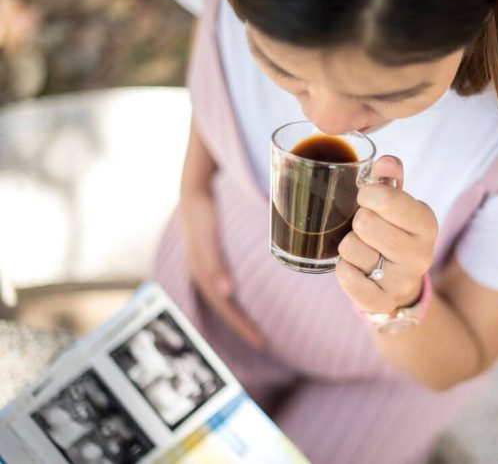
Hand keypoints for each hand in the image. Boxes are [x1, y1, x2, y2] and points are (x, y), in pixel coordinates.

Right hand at [179, 187, 264, 348]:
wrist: (194, 192)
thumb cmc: (204, 216)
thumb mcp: (207, 240)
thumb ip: (214, 264)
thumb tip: (227, 293)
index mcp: (203, 276)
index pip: (226, 309)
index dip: (242, 326)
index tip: (261, 343)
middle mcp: (204, 276)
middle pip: (225, 309)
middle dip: (243, 328)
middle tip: (264, 345)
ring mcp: (207, 270)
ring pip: (224, 301)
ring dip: (239, 317)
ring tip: (258, 332)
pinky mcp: (212, 263)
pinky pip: (225, 289)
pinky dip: (236, 301)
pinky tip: (248, 303)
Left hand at [336, 156, 437, 313]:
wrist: (400, 284)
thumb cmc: (394, 233)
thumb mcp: (398, 204)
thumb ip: (390, 179)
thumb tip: (385, 162)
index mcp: (426, 223)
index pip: (387, 199)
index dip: (366, 194)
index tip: (367, 199)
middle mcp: (421, 254)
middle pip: (364, 223)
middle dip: (357, 221)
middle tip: (366, 228)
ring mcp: (403, 281)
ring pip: (350, 248)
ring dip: (348, 246)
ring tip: (363, 249)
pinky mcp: (382, 302)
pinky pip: (346, 278)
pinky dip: (343, 270)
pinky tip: (356, 268)